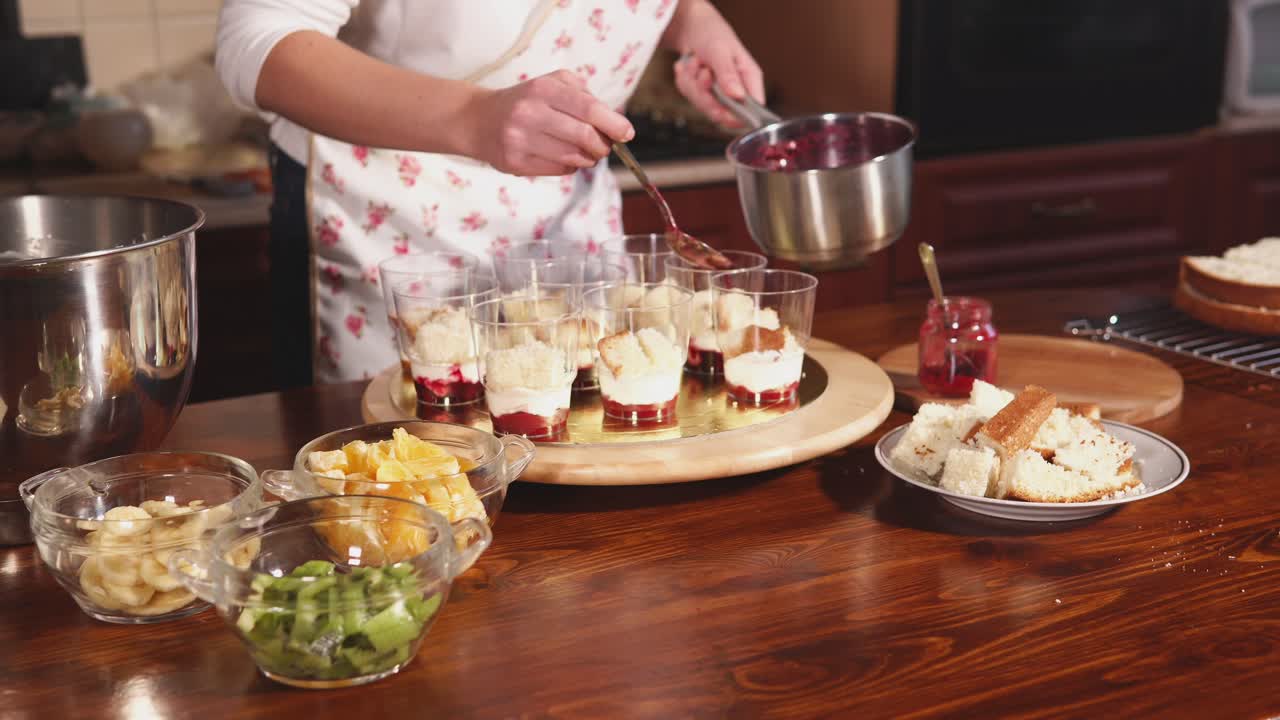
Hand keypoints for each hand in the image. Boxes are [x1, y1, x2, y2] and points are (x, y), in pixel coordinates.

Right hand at [465, 70, 633, 175]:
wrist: (479, 120)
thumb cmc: (526, 101)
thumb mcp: (552, 83)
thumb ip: (584, 97)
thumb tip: (614, 123)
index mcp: (542, 89)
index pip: (589, 109)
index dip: (613, 124)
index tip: (626, 133)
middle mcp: (529, 113)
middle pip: (585, 137)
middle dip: (603, 145)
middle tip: (606, 146)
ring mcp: (520, 140)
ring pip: (574, 158)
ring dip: (589, 158)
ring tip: (587, 151)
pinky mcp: (515, 163)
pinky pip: (559, 170)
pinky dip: (571, 166)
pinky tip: (565, 156)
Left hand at [668, 2, 763, 127]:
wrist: (691, 28)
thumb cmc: (712, 33)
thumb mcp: (720, 51)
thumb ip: (728, 74)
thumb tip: (738, 96)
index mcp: (749, 79)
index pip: (753, 109)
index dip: (736, 116)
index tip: (719, 110)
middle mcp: (736, 90)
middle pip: (722, 113)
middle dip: (706, 95)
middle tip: (703, 73)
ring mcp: (719, 95)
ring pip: (703, 106)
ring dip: (693, 83)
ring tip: (697, 63)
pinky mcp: (703, 94)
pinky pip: (690, 98)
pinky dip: (685, 81)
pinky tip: (690, 67)